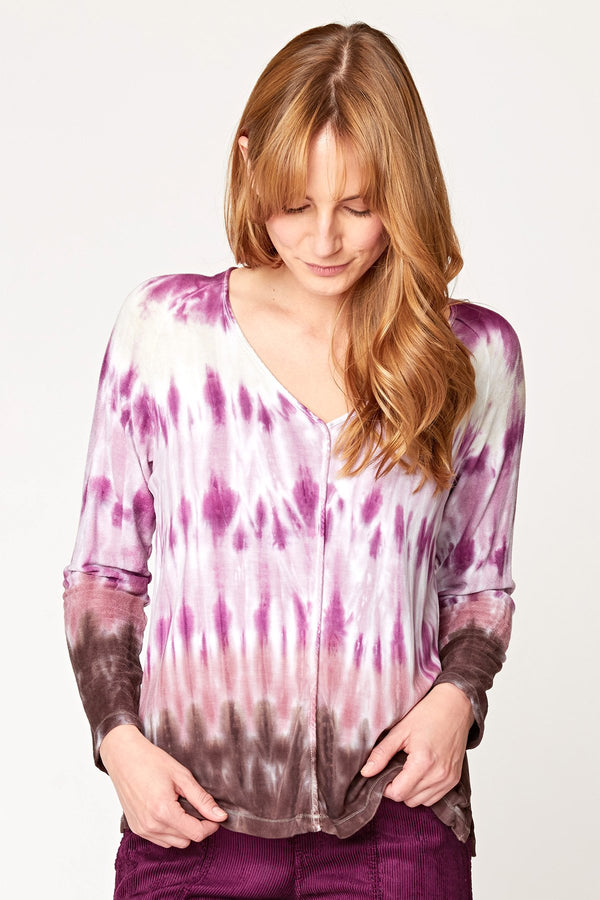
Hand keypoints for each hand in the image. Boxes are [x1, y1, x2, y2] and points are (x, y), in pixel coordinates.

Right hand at [99, 724, 227, 847]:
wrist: (124, 757)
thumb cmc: (152, 761)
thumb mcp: (182, 776)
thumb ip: (202, 799)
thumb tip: (220, 816)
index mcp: (164, 812)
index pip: (196, 834)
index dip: (211, 825)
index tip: (215, 814)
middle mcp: (151, 826)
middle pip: (187, 840)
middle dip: (197, 826)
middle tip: (197, 806)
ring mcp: (142, 830)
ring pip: (174, 843)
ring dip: (183, 830)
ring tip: (181, 806)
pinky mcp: (136, 829)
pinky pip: (161, 840)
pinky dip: (170, 831)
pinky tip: (169, 811)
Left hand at [360, 683, 473, 806]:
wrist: (455, 707)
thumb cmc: (428, 714)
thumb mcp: (400, 731)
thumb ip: (382, 753)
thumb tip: (366, 772)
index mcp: (423, 762)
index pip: (398, 793)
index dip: (385, 787)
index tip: (383, 773)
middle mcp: (438, 775)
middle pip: (408, 800)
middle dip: (397, 787)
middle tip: (395, 767)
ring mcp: (449, 779)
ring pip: (421, 802)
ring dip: (411, 791)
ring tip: (408, 769)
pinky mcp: (454, 780)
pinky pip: (434, 798)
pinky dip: (424, 791)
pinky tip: (420, 773)